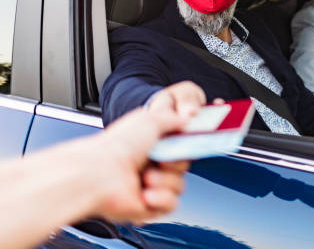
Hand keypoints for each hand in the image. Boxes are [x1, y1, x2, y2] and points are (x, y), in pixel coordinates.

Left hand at [91, 82, 205, 221]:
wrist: (98, 174)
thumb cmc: (118, 145)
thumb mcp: (152, 117)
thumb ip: (177, 117)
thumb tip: (191, 117)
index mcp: (154, 139)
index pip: (184, 139)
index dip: (197, 139)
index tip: (209, 135)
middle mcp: (153, 160)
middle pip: (186, 162)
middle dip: (178, 160)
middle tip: (166, 156)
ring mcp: (152, 182)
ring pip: (180, 183)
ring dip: (166, 180)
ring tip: (147, 176)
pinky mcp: (150, 203)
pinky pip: (172, 202)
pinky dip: (160, 197)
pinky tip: (146, 191)